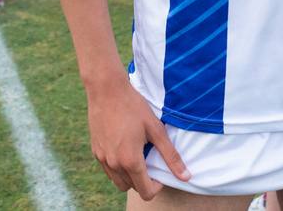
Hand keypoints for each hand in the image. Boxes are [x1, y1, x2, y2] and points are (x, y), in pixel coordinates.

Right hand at [86, 77, 188, 198]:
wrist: (106, 90)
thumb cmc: (133, 106)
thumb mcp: (156, 129)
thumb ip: (171, 156)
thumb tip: (186, 177)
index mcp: (131, 160)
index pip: (145, 192)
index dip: (157, 187)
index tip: (159, 173)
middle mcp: (114, 164)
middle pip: (133, 187)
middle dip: (144, 181)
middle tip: (150, 161)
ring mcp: (102, 158)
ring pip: (118, 182)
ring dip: (130, 176)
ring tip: (137, 156)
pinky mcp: (95, 151)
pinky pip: (108, 170)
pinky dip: (118, 168)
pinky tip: (124, 149)